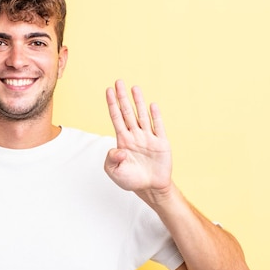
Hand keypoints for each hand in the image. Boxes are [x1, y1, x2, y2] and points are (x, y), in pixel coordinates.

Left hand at [104, 80, 172, 204]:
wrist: (150, 188)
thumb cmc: (130, 179)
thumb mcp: (114, 171)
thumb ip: (111, 159)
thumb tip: (118, 148)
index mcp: (123, 140)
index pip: (116, 118)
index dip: (112, 104)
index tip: (108, 90)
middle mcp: (135, 135)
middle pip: (128, 112)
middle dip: (122, 97)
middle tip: (118, 81)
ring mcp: (148, 138)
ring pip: (142, 116)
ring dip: (138, 101)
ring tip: (134, 87)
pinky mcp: (161, 143)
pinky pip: (158, 127)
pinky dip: (155, 116)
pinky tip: (152, 105)